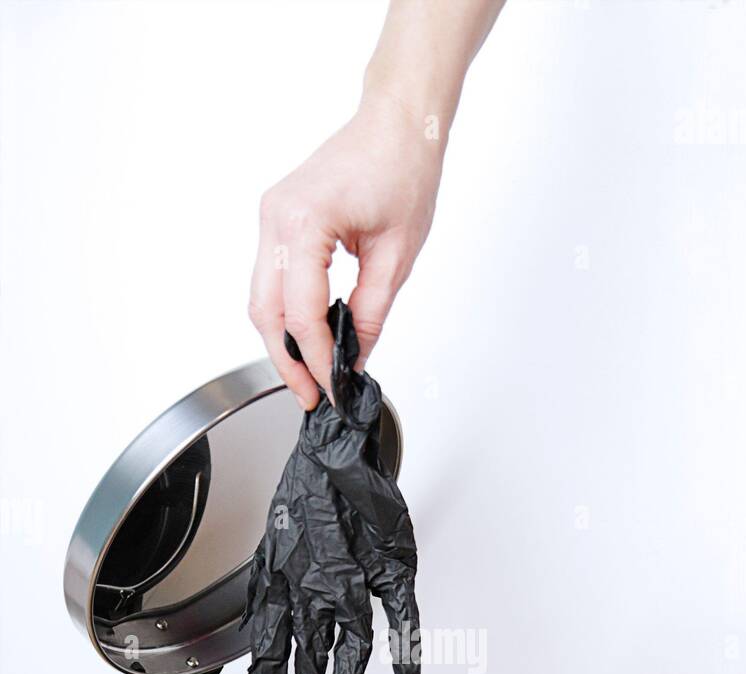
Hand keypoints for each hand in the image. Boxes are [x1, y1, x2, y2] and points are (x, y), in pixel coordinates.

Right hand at [249, 93, 444, 408]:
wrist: (397, 123)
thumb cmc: (402, 169)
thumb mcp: (397, 256)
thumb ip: (371, 313)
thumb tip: (355, 356)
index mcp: (305, 223)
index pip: (300, 314)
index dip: (315, 360)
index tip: (332, 390)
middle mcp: (276, 217)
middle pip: (265, 311)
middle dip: (286, 360)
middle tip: (310, 395)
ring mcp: (271, 216)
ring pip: (261, 297)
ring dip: (281, 339)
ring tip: (308, 372)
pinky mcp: (277, 218)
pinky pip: (270, 277)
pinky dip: (284, 312)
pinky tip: (307, 334)